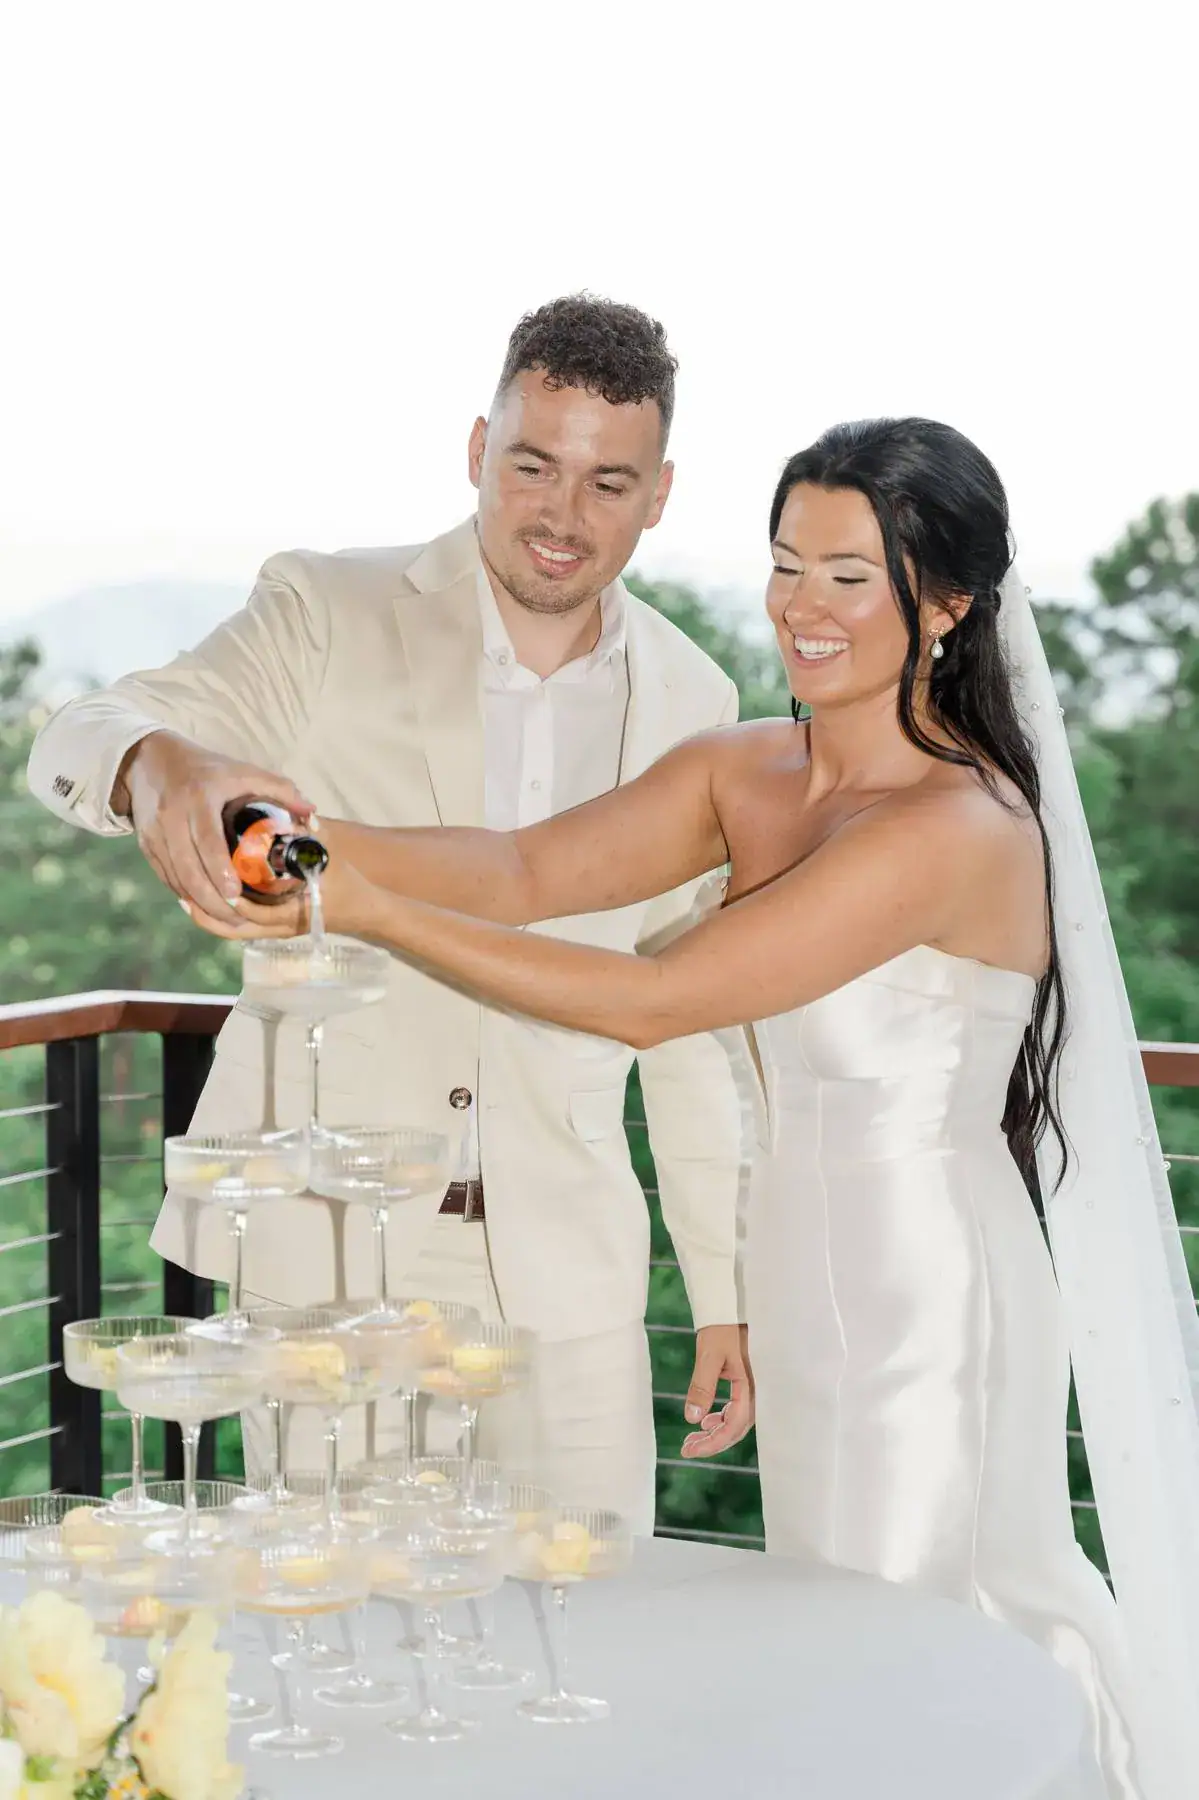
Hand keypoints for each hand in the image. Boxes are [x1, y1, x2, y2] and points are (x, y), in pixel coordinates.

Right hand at [121, 731, 314, 925]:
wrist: (151, 761)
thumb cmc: (207, 770)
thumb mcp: (243, 772)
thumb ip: (280, 790)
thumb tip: (311, 815)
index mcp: (200, 797)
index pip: (207, 839)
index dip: (219, 869)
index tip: (235, 894)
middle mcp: (172, 815)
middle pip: (188, 866)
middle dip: (211, 898)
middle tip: (237, 917)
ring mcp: (155, 831)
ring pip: (175, 876)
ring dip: (198, 901)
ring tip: (225, 919)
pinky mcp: (145, 843)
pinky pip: (164, 875)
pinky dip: (183, 893)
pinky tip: (202, 905)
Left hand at [184, 847, 381, 942]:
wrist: (364, 910)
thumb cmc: (347, 884)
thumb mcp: (328, 857)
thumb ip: (308, 834)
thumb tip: (289, 812)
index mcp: (294, 912)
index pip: (253, 912)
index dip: (228, 898)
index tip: (209, 877)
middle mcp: (281, 927)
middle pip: (234, 928)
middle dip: (207, 911)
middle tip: (183, 889)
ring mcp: (276, 931)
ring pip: (233, 931)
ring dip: (207, 916)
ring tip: (184, 894)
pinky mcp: (273, 930)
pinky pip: (239, 930)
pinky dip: (218, 918)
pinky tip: (202, 900)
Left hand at [680, 1323, 753, 1459]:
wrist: (732, 1306)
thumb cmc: (723, 1328)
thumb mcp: (709, 1356)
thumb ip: (702, 1387)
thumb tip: (691, 1418)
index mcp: (751, 1387)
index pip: (733, 1427)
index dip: (711, 1443)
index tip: (688, 1450)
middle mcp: (757, 1391)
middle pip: (737, 1429)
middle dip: (712, 1442)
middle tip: (686, 1448)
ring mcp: (754, 1388)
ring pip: (737, 1421)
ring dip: (716, 1432)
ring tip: (693, 1437)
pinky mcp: (748, 1383)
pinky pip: (737, 1410)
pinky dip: (721, 1418)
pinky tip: (706, 1421)